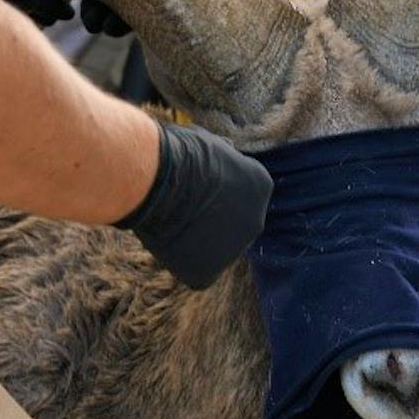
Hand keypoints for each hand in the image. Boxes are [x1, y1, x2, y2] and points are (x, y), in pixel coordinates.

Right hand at [115, 120, 270, 288]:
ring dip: (196, 238)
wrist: (157, 179)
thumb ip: (223, 161)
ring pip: (213, 248)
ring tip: (170, 219)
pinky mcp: (206, 273)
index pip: (241, 192)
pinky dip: (180, 257)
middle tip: (181, 206)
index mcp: (261, 184)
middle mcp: (256, 220)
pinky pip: (194, 268)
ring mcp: (233, 250)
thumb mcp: (210, 144)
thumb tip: (221, 160)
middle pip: (231, 224)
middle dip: (210, 218)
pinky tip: (165, 238)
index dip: (215, 189)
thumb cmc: (176, 153)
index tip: (194, 183)